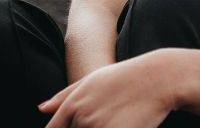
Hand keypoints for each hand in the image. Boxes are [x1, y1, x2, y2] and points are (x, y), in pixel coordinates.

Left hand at [40, 56, 172, 127]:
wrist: (159, 77)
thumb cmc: (127, 77)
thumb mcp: (94, 80)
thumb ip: (64, 95)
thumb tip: (40, 109)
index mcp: (73, 103)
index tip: (84, 124)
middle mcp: (81, 116)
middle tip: (110, 116)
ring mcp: (97, 127)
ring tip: (119, 118)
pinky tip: (127, 124)